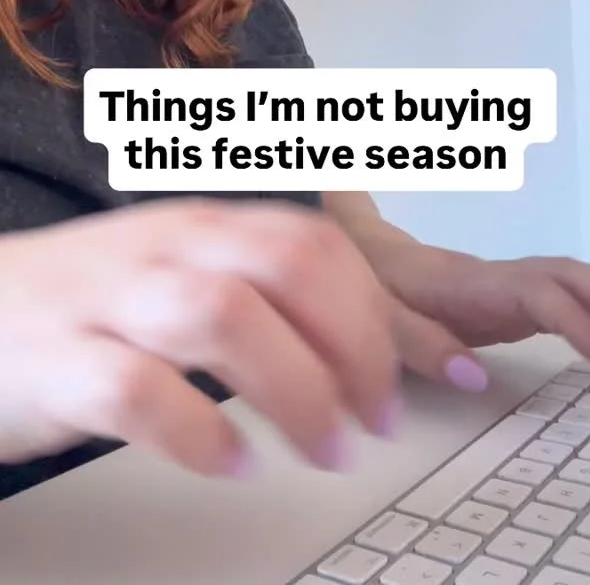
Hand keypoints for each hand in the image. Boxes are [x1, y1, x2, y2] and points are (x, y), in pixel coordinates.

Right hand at [0, 200, 397, 474]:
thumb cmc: (98, 301)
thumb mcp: (190, 276)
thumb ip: (277, 299)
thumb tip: (391, 344)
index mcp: (205, 226)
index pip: (315, 244)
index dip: (380, 312)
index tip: (427, 378)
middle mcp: (167, 249)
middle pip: (286, 266)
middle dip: (354, 346)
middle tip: (376, 420)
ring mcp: (113, 301)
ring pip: (222, 316)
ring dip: (294, 390)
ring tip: (325, 449)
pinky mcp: (63, 363)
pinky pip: (140, 391)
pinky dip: (200, 432)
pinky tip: (232, 463)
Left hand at [350, 220, 589, 384]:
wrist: (357, 250)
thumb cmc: (370, 285)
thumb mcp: (379, 318)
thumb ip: (421, 345)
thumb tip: (475, 377)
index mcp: (468, 283)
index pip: (535, 291)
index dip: (574, 319)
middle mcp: (495, 276)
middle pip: (565, 274)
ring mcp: (505, 282)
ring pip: (570, 280)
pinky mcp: (507, 296)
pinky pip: (561, 297)